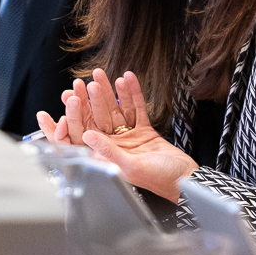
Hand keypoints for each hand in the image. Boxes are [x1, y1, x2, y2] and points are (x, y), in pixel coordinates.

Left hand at [78, 71, 197, 201]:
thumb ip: (108, 151)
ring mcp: (129, 136)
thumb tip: (87, 136)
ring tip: (103, 75)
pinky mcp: (144, 130)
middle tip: (86, 81)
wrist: (185, 178)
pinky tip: (127, 79)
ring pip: (117, 109)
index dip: (75, 117)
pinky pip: (136, 108)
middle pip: (99, 117)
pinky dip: (132, 94)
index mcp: (107, 157)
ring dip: (111, 92)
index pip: (85, 134)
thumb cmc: (161, 179)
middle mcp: (115, 145)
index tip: (70, 98)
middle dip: (92, 98)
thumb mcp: (132, 166)